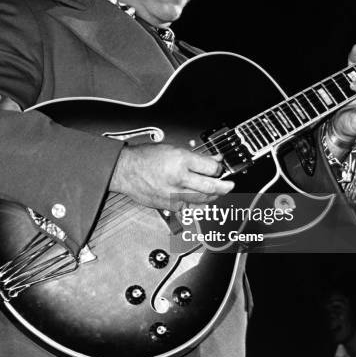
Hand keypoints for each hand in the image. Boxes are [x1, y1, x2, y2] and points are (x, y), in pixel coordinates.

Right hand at [109, 143, 233, 210]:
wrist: (125, 171)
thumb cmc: (145, 158)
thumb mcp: (173, 149)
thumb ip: (195, 156)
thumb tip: (213, 159)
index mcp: (180, 161)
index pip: (211, 168)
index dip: (219, 168)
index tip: (221, 168)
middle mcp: (179, 179)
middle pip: (211, 187)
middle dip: (224, 186)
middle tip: (230, 185)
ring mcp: (174, 194)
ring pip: (203, 200)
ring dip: (214, 196)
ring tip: (217, 192)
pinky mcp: (169, 205)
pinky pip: (191, 208)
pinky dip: (199, 204)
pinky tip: (203, 200)